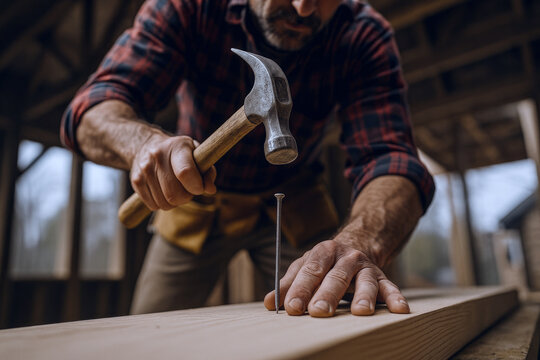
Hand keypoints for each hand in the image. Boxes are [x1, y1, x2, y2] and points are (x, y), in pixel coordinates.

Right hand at [130, 133, 216, 209]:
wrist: (146, 145)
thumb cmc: (179, 153)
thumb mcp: (196, 154)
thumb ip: (207, 171)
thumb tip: (210, 190)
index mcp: (177, 146)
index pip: (185, 172)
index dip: (196, 186)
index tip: (199, 188)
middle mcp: (157, 156)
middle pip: (174, 194)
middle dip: (186, 197)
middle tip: (188, 190)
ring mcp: (144, 169)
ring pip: (164, 203)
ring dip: (174, 202)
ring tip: (176, 189)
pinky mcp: (135, 181)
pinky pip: (153, 205)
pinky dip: (162, 203)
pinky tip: (164, 191)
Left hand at [263, 240, 409, 316]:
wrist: (357, 244)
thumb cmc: (325, 263)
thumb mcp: (305, 266)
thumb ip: (289, 284)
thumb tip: (269, 303)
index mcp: (323, 252)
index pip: (310, 271)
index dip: (300, 289)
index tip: (291, 308)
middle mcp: (346, 257)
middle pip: (336, 276)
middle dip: (327, 295)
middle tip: (318, 312)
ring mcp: (365, 267)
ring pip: (365, 282)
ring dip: (363, 297)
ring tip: (360, 312)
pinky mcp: (382, 277)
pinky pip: (390, 287)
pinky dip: (395, 298)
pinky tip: (400, 310)